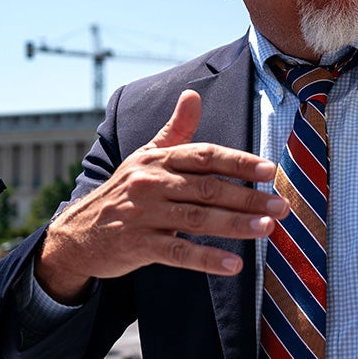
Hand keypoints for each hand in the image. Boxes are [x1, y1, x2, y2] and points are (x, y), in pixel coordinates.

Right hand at [35, 89, 289, 302]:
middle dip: (248, 197)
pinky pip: (178, 252)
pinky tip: (235, 264)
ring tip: (267, 229)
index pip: (204, 156)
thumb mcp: (144, 157)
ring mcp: (144, 215)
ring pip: (198, 219)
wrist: (77, 233)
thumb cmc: (122, 192)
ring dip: (236, 224)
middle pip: (207, 188)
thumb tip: (193, 94)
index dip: (239, 162)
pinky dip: (207, 258)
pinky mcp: (138, 245)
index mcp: (157, 159)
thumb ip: (175, 130)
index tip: (269, 171)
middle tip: (280, 205)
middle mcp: (150, 183)